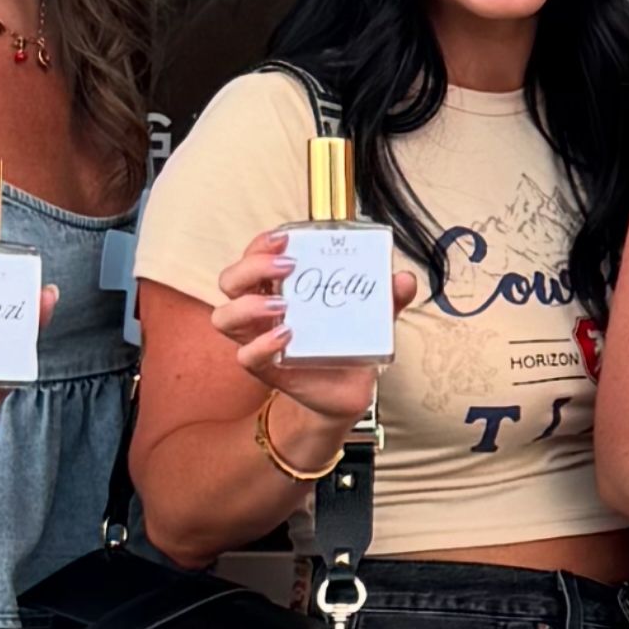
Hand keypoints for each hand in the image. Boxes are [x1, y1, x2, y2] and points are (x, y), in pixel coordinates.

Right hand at [206, 228, 424, 439]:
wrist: (350, 389)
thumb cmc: (350, 342)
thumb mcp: (373, 315)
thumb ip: (388, 297)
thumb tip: (403, 278)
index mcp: (278, 287)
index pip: (254, 257)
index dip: (261, 244)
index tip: (285, 238)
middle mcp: (260, 309)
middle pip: (230, 280)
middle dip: (252, 267)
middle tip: (287, 267)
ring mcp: (258, 338)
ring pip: (225, 316)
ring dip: (248, 305)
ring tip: (282, 304)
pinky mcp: (266, 368)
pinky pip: (246, 354)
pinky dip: (262, 344)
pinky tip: (286, 336)